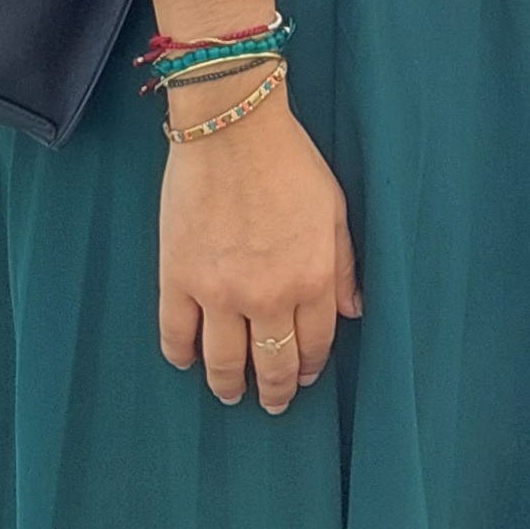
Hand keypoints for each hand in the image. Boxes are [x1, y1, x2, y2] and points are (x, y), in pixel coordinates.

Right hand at [158, 88, 357, 412]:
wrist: (231, 125)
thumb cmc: (289, 159)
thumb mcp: (334, 207)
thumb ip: (344, 264)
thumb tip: (353, 311)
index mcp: (312, 277)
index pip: (314, 342)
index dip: (310, 366)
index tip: (304, 377)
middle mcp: (268, 294)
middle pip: (271, 363)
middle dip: (274, 390)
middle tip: (271, 403)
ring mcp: (219, 291)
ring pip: (223, 363)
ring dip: (228, 386)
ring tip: (230, 394)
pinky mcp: (177, 278)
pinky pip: (175, 334)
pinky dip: (181, 356)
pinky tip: (187, 361)